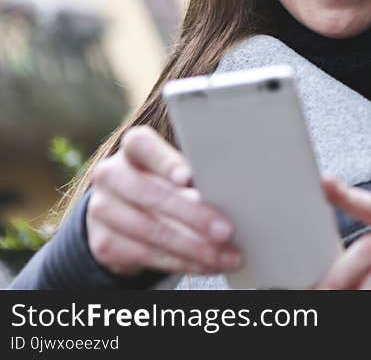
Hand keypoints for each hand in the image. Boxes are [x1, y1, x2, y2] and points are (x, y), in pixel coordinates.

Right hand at [85, 125, 241, 276]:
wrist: (123, 212)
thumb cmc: (164, 183)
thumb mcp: (175, 172)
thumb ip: (193, 177)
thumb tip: (227, 195)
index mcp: (134, 147)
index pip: (143, 146)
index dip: (166, 162)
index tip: (188, 178)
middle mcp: (111, 174)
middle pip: (151, 194)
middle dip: (193, 215)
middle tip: (226, 230)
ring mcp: (102, 209)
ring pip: (151, 231)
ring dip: (195, 248)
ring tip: (225, 256)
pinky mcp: (103, 243)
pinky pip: (147, 255)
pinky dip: (182, 262)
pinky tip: (206, 264)